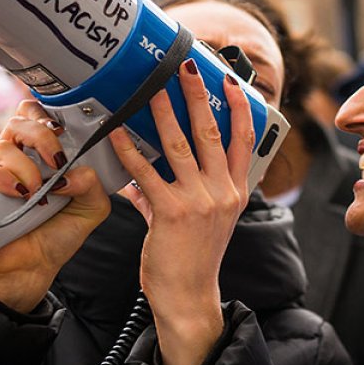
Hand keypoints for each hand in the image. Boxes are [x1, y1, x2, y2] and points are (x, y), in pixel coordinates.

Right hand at [0, 100, 110, 313]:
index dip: (47, 113)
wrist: (30, 269)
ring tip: (36, 195)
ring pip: (4, 146)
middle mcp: (15, 156)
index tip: (63, 130)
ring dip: (26, 169)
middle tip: (55, 162)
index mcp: (40, 153)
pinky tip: (17, 194)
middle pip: (19, 120)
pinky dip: (1, 178)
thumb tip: (73, 172)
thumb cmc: (55, 235)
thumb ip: (93, 184)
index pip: (35, 113)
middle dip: (42, 136)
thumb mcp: (90, 209)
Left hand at [110, 60, 253, 364]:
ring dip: (165, 112)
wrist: (189, 298)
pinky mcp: (172, 212)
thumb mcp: (198, 221)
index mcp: (235, 192)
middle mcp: (222, 192)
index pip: (246, 141)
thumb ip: (174, 193)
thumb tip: (143, 177)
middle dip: (199, 95)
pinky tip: (117, 132)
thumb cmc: (192, 259)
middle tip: (187, 66)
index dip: (240, 108)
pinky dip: (130, 150)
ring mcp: (200, 201)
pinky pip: (148, 172)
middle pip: (213, 132)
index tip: (231, 82)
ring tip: (153, 89)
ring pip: (182, 145)